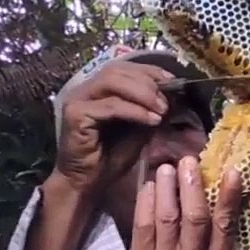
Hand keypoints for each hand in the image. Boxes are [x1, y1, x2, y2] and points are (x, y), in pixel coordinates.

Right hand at [53, 61, 174, 194]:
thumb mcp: (139, 129)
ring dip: (143, 94)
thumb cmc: (111, 156)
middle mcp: (85, 89)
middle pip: (118, 70)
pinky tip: (152, 120)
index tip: (174, 82)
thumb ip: (149, 110)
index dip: (150, 71)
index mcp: (98, 88)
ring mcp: (77, 99)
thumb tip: (172, 96)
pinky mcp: (75, 115)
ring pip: (113, 81)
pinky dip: (134, 111)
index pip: (124, 67)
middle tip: (167, 101)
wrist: (88, 182)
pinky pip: (110, 105)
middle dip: (148, 83)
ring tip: (162, 109)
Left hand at [124, 156, 243, 249]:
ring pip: (167, 218)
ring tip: (167, 169)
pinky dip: (147, 202)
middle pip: (194, 218)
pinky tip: (150, 187)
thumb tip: (218, 188)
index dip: (229, 198)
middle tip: (188, 161)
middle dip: (191, 185)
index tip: (232, 171)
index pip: (225, 227)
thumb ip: (217, 235)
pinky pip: (142, 227)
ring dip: (167, 187)